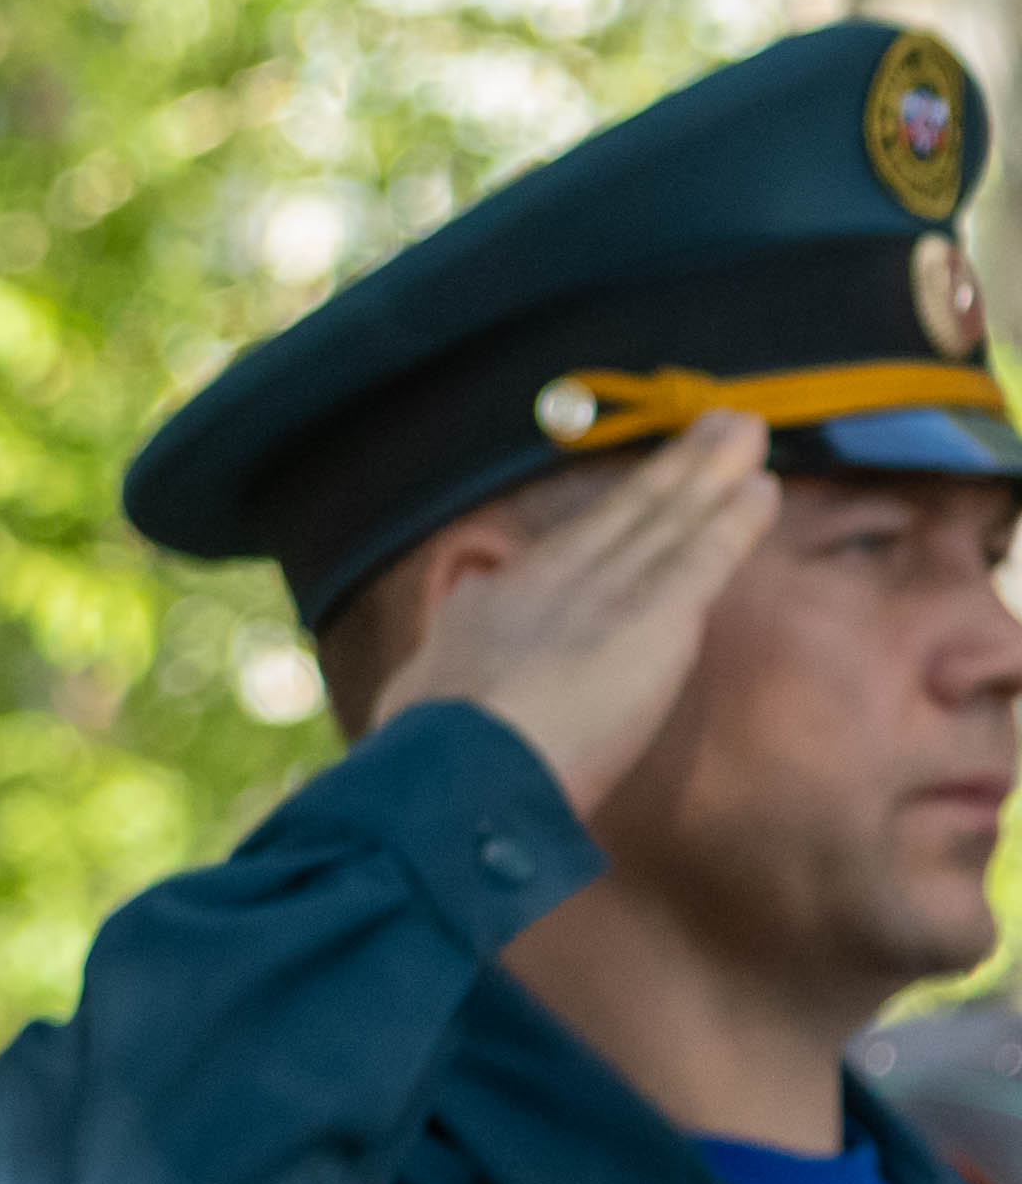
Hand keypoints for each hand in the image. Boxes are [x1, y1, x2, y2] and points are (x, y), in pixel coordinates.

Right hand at [370, 413, 774, 813]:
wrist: (459, 761)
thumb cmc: (432, 744)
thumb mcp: (422, 686)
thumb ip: (449, 654)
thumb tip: (447, 635)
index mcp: (498, 600)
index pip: (570, 549)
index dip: (618, 514)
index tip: (649, 490)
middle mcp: (553, 579)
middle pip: (624, 514)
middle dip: (673, 470)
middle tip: (719, 422)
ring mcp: (606, 593)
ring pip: (666, 522)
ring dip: (707, 473)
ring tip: (743, 430)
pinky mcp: (654, 618)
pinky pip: (702, 559)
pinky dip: (732, 522)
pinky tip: (761, 488)